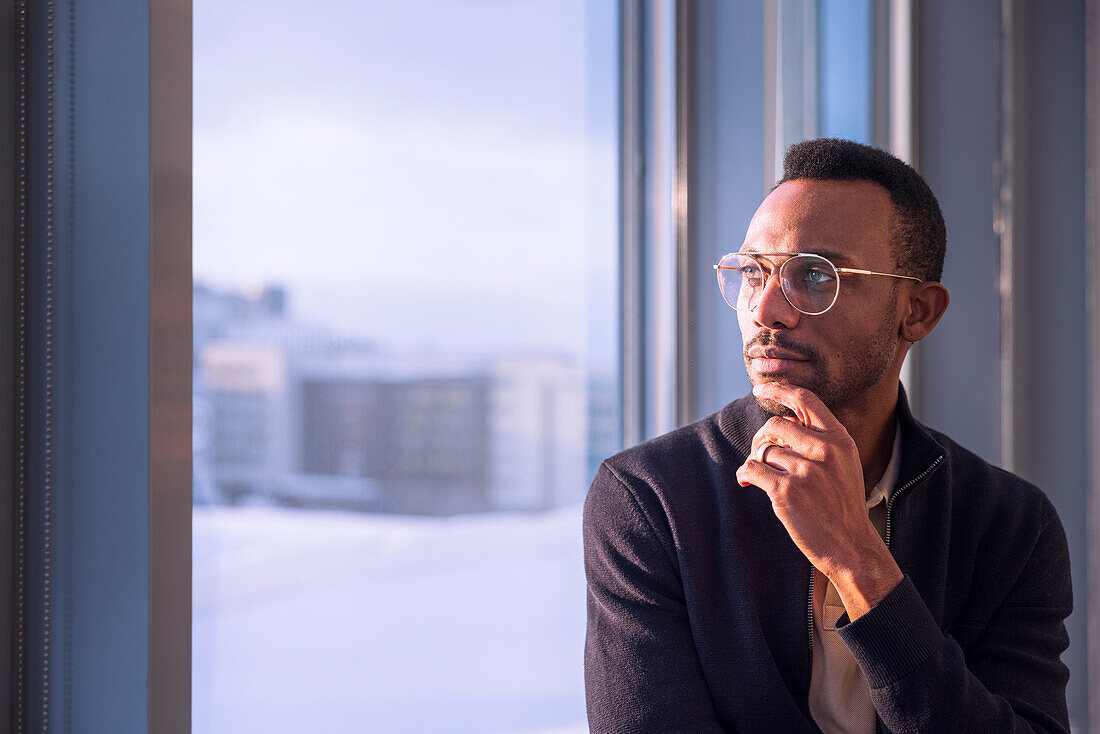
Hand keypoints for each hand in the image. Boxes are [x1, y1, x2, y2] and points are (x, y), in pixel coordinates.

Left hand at [734, 382, 902, 619]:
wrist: (850, 545)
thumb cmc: (842, 504)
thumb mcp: (844, 464)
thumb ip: (820, 439)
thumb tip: (784, 419)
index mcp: (840, 440)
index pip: (806, 400)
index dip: (779, 389)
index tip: (760, 388)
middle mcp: (824, 450)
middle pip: (776, 424)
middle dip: (762, 437)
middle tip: (760, 452)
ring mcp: (805, 471)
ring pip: (764, 451)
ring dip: (757, 462)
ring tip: (762, 476)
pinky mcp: (786, 491)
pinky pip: (751, 469)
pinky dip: (745, 475)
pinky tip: (748, 482)